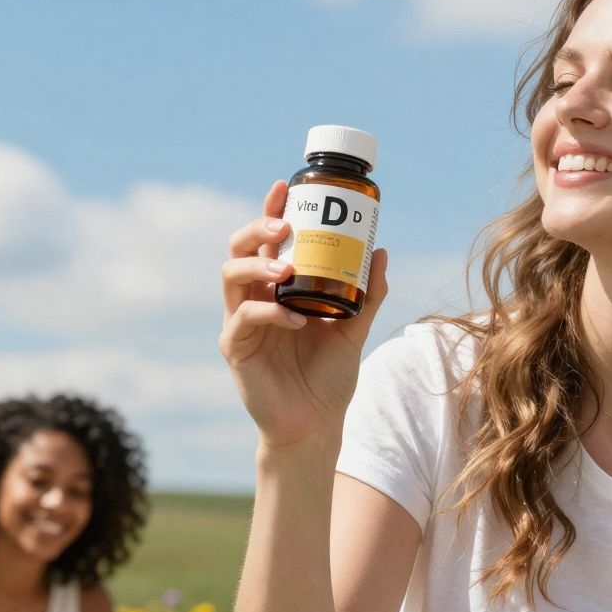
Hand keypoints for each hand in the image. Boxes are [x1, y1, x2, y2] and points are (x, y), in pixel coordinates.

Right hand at [220, 181, 390, 450]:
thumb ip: (367, 295)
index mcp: (277, 289)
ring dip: (259, 266)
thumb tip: (380, 252)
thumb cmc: (328, 378)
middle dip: (259, 228)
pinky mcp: (236, 350)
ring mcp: (241, 323)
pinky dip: (270, 314)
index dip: (271, 210)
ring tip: (287, 271)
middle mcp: (253, 299)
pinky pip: (245, 320)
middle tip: (287, 227)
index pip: (267, 241)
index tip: (285, 186)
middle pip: (240, 248)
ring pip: (231, 276)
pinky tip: (296, 320)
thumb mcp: (353, 330)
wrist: (316, 425)